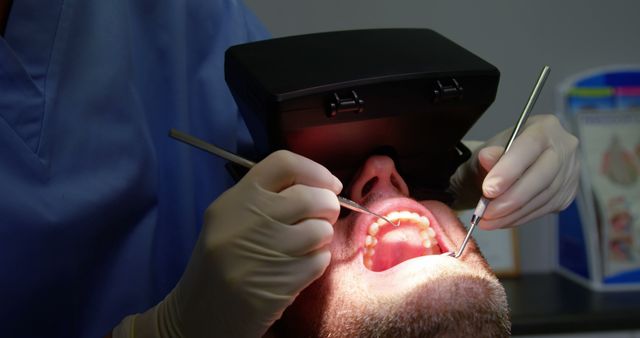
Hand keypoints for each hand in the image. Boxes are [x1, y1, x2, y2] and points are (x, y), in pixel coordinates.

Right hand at [114, 150, 341, 337]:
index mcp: (234, 200)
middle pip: (311, 197)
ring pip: (320, 230)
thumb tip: (318, 186)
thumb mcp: (229, 220)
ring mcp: (266, 252)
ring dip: (321, 238)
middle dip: (328, 206)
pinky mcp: (281, 282)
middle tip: (322, 216)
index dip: (316, 171)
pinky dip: (316, 263)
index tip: (329, 183)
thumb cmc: (219, 264)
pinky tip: (298, 268)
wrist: (198, 317)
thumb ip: (266, 199)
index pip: (283, 164)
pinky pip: (320, 260)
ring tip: (304, 246)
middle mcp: (249, 221)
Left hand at [450, 114, 578, 228]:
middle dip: (511, 198)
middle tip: (486, 212)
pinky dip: (520, 217)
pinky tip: (502, 220)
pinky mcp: (567, 194)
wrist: (503, 169)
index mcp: (545, 127)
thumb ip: (488, 155)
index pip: (530, 146)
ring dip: (513, 213)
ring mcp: (570, 172)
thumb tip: (487, 157)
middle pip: (542, 177)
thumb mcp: (486, 150)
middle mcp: (564, 147)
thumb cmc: (495, 155)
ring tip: (488, 220)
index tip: (489, 189)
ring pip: (543, 197)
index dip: (510, 169)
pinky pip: (544, 209)